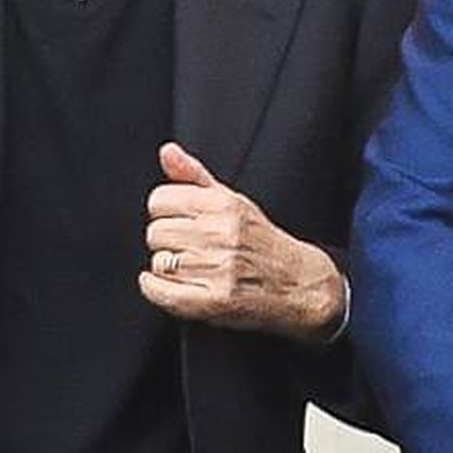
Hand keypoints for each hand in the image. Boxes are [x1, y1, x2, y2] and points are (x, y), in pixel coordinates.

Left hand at [140, 143, 344, 340]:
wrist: (298, 284)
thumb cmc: (261, 241)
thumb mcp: (233, 200)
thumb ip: (194, 175)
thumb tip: (167, 151)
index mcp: (222, 205)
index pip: (159, 200)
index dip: (165, 212)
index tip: (178, 221)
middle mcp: (220, 234)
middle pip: (155, 233)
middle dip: (167, 241)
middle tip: (189, 248)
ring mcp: (217, 268)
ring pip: (158, 263)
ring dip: (168, 268)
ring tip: (193, 268)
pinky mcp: (214, 301)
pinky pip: (161, 292)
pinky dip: (156, 290)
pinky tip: (169, 285)